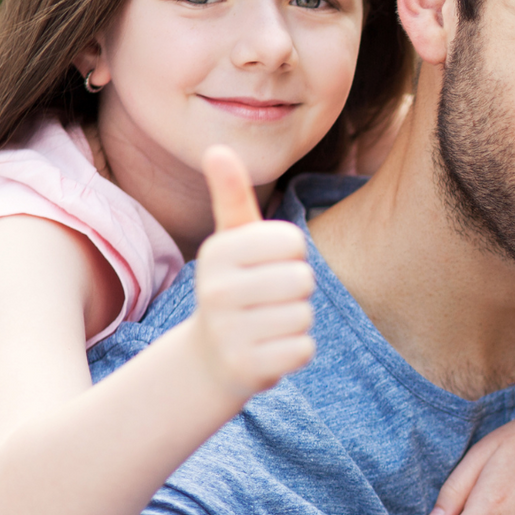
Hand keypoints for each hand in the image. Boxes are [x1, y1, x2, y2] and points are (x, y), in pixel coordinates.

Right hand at [191, 146, 314, 399]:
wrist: (209, 358)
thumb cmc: (234, 287)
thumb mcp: (230, 241)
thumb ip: (230, 196)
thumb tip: (216, 148)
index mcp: (217, 252)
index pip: (293, 241)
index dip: (290, 256)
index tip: (264, 267)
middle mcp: (217, 290)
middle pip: (303, 279)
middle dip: (296, 291)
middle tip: (267, 301)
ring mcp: (229, 331)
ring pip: (304, 315)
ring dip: (295, 322)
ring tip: (265, 325)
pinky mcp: (247, 367)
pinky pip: (303, 349)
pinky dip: (295, 352)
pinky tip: (267, 351)